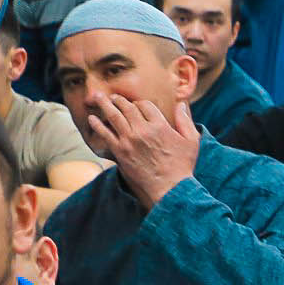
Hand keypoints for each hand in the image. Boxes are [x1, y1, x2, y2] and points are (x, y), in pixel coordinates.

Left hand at [86, 92, 199, 210]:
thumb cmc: (182, 165)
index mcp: (160, 125)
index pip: (145, 105)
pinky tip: (92, 118)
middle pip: (127, 107)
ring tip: (98, 98)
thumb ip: (185, 121)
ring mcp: (129, 140)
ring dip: (105, 105)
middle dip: (118, 99)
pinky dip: (97, 124)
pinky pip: (105, 134)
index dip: (139, 102)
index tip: (136, 104)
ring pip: (114, 116)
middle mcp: (142, 130)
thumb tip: (181, 104)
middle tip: (112, 97)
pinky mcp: (120, 151)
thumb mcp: (191, 141)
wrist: (170, 188)